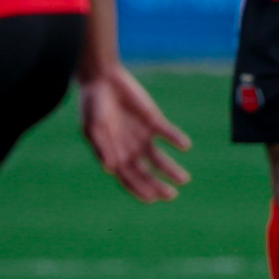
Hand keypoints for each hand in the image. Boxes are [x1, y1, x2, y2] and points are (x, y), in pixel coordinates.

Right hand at [78, 63, 192, 201]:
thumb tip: (110, 170)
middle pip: (146, 174)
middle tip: (172, 196)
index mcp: (114, 156)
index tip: (151, 199)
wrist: (103, 79)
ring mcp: (142, 137)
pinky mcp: (153, 121)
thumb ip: (102, 148)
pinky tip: (185, 146)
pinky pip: (167, 133)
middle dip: (158, 186)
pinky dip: (176, 140)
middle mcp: (130, 150)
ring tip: (184, 179)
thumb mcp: (93, 128)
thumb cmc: (93, 105)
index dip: (139, 190)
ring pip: (159, 159)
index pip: (128, 179)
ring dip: (171, 169)